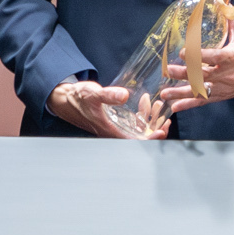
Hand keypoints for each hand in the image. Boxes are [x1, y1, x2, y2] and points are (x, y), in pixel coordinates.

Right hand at [51, 78, 168, 139]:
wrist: (66, 98)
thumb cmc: (78, 98)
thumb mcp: (93, 94)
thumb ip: (108, 95)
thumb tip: (124, 95)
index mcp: (110, 130)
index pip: (135, 141)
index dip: (151, 138)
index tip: (162, 130)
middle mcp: (114, 131)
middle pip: (140, 136)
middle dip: (155, 128)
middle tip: (167, 119)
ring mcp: (116, 126)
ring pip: (138, 128)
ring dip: (150, 119)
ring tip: (158, 105)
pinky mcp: (115, 120)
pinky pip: (133, 121)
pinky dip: (142, 114)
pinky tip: (146, 103)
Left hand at [168, 26, 233, 110]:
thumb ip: (231, 18)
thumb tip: (221, 1)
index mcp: (233, 56)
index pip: (214, 58)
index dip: (198, 57)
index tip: (183, 53)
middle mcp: (229, 74)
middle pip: (204, 76)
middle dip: (185, 74)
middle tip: (169, 71)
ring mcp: (225, 87)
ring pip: (202, 92)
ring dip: (182, 93)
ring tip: (165, 94)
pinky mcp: (223, 95)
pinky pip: (204, 102)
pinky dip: (189, 105)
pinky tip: (175, 107)